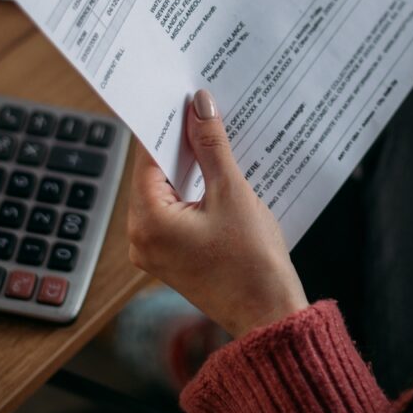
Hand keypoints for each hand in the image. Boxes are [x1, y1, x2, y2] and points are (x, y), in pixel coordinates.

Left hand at [127, 90, 308, 337]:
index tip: (183, 97)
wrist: (270, 315)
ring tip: (214, 136)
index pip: (148, 157)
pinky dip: (194, 190)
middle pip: (155, 173)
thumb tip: (199, 105)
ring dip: (190, 166)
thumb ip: (212, 145)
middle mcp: (141, 237)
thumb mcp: (232, 193)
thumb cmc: (253, 263)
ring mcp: (155, 250)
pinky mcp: (173, 256)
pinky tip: (217, 171)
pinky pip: (176, 210)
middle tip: (203, 110)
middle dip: (181, 143)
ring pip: (166, 191)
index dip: (167, 124)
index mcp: (148, 221)